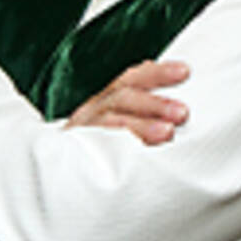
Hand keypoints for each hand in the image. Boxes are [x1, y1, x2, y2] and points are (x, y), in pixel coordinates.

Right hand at [65, 60, 190, 144]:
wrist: (57, 169)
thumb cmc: (104, 143)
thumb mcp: (120, 119)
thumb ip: (145, 112)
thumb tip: (183, 112)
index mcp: (107, 97)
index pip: (132, 79)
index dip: (157, 73)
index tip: (184, 71)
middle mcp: (95, 109)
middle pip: (122, 98)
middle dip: (154, 104)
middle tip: (182, 112)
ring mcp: (84, 130)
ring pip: (111, 124)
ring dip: (140, 127)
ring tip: (167, 133)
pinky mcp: (77, 151)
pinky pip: (95, 148)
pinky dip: (115, 149)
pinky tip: (135, 154)